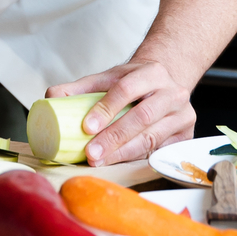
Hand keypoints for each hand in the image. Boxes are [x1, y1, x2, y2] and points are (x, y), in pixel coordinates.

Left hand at [44, 60, 195, 165]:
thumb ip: (80, 87)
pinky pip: (159, 151)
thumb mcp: (110, 77)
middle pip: (141, 117)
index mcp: (151, 72)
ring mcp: (183, 115)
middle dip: (113, 137)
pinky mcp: (185, 136)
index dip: (106, 108)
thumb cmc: (134, 83)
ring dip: (123, 152)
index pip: (126, 89)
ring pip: (151, 138)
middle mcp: (173, 92)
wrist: (166, 84)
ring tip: (100, 161)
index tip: (86, 126)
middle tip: (91, 153)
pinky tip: (120, 163)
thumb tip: (51, 96)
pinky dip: (137, 158)